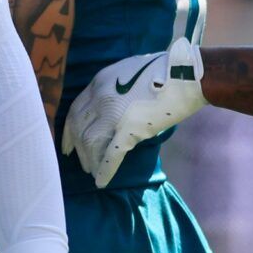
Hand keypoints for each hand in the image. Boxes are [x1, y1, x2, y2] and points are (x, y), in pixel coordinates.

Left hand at [62, 36, 206, 186]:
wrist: (185, 74)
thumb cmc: (161, 70)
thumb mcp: (126, 71)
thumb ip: (111, 88)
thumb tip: (107, 106)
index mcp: (98, 82)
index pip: (74, 111)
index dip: (69, 131)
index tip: (68, 144)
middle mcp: (100, 98)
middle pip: (79, 129)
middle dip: (78, 150)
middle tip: (82, 163)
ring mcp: (113, 114)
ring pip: (90, 143)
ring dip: (90, 160)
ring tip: (92, 172)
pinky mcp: (130, 130)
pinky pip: (111, 154)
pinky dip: (105, 170)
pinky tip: (101, 182)